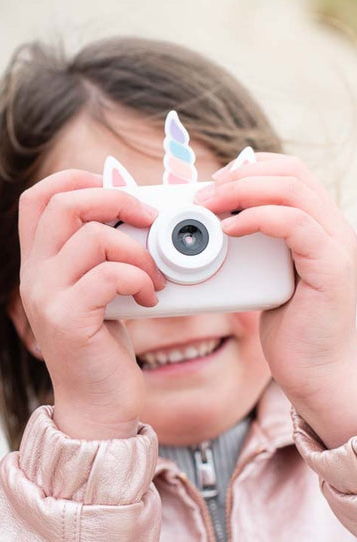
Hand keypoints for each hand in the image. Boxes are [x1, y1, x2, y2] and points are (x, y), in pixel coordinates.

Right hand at [18, 169, 163, 439]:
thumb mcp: (96, 292)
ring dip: (138, 250)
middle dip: (115, 200)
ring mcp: (45, 297)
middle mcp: (33, 276)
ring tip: (154, 276)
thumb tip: (141, 214)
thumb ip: (101, 256)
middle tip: (149, 221)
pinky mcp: (67, 320)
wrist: (96, 405)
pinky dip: (139, 279)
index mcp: (38, 264)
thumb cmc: (101, 347)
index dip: (75, 180)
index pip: (36, 197)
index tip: (116, 194)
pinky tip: (149, 299)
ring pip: (92, 237)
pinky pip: (109, 275)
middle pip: (63, 204)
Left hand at [198, 153, 356, 446]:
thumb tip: (216, 223)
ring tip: (207, 207)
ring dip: (240, 192)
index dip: (249, 168)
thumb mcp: (267, 276)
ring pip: (292, 191)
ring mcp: (338, 245)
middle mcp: (335, 228)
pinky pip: (294, 225)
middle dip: (239, 176)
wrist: (316, 372)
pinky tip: (228, 230)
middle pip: (291, 172)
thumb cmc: (290, 329)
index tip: (213, 182)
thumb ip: (256, 246)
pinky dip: (257, 218)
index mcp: (320, 225)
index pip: (291, 172)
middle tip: (203, 194)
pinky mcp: (331, 267)